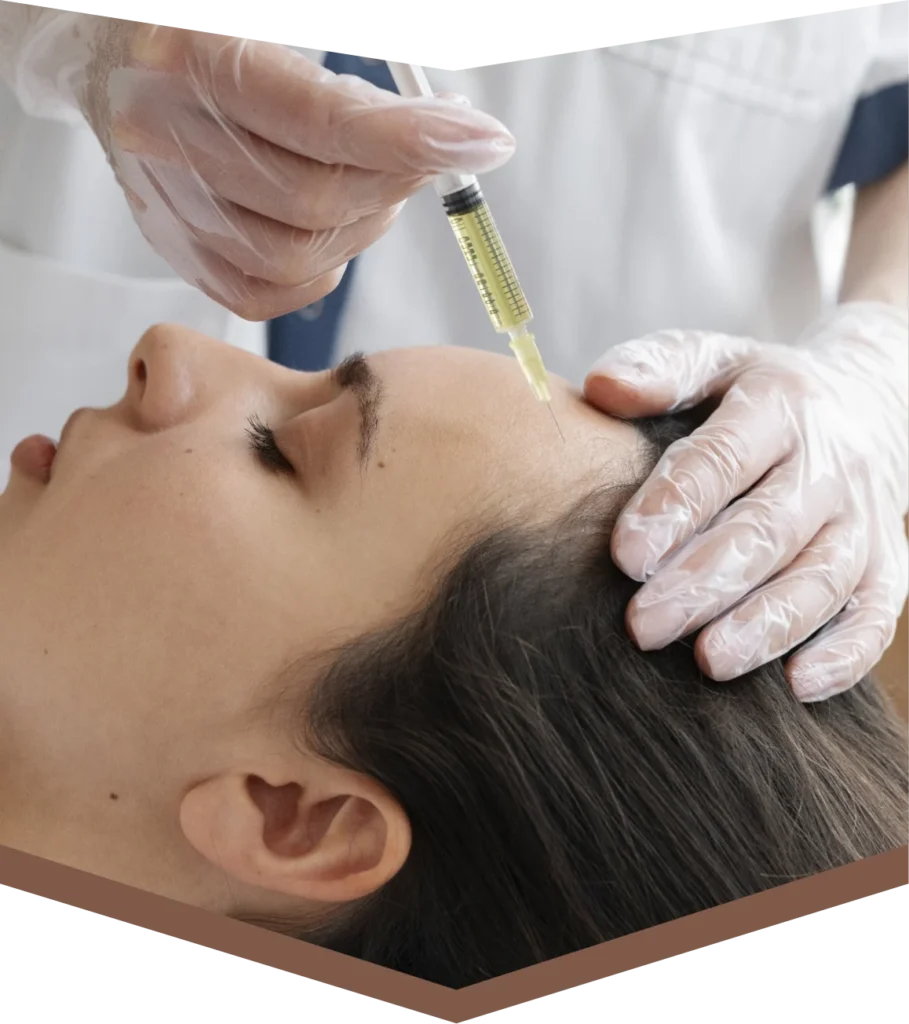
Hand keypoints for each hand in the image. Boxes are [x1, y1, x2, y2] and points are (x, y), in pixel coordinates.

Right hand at [5, 12, 514, 318]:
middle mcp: (170, 140)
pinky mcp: (178, 248)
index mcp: (192, 57)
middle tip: (434, 148)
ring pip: (296, 255)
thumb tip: (445, 126)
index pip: (321, 121)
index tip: (485, 139)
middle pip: (315, 200)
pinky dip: (320, 272)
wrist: (107, 52)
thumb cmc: (205, 24)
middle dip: (398, 182)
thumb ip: (347, 79)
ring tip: (385, 182)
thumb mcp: (262, 21)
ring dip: (366, 225)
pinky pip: (262, 293)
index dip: (411, 139)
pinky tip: (339, 230)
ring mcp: (169, 205)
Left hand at [584, 302, 908, 701]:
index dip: (676, 506)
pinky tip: (795, 687)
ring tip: (709, 661)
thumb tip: (602, 385)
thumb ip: (660, 369)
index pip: (724, 458)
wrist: (862, 402)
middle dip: (706, 581)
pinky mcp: (889, 562)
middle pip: (770, 528)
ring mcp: (865, 516)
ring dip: (769, 624)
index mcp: (778, 406)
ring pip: (825, 577)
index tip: (625, 556)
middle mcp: (829, 463)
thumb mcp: (714, 360)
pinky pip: (878, 613)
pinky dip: (846, 654)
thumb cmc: (757, 393)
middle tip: (642, 625)